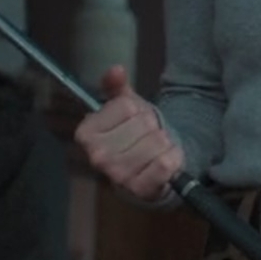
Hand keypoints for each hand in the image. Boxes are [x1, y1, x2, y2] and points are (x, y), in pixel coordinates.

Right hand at [73, 64, 184, 202]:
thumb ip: (117, 87)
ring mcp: (117, 175)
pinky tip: (166, 162)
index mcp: (86, 133)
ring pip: (157, 142)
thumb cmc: (134, 133)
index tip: (133, 120)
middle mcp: (97, 156)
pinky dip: (173, 159)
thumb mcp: (125, 107)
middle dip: (151, 127)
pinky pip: (166, 164)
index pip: (127, 106)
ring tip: (156, 149)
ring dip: (164, 143)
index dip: (136, 110)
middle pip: (144, 124)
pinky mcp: (139, 190)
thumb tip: (116, 70)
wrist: (149, 167)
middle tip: (146, 137)